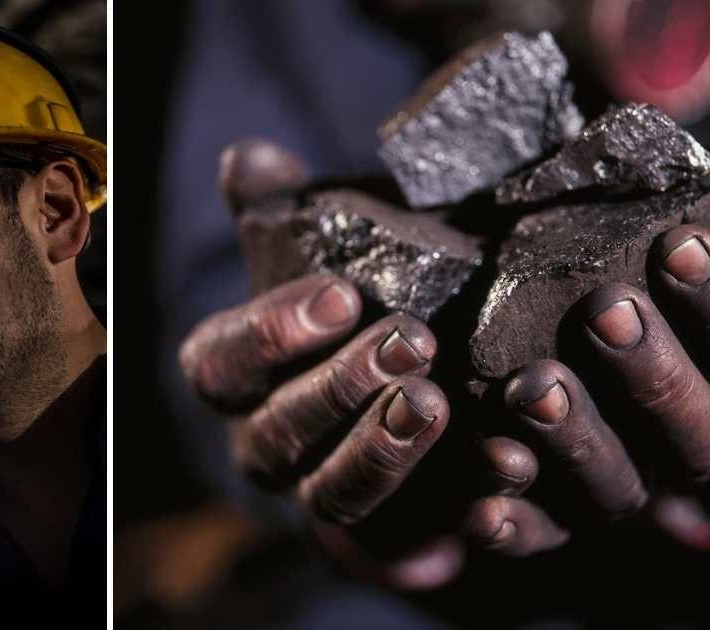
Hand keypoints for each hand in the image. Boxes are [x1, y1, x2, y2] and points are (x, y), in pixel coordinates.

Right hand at [178, 139, 460, 588]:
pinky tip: (499, 460)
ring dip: (381, 449)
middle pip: (278, 429)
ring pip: (329, 489)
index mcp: (234, 376)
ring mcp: (315, 492)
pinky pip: (399, 533)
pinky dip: (446, 501)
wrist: (422, 380)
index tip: (343, 294)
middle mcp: (263, 441)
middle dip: (340, 386)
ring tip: (439, 402)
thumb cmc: (361, 305)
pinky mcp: (378, 536)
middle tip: (413, 340)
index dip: (271, 332)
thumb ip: (282, 209)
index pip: (220, 361)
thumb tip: (247, 156)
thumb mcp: (324, 251)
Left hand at [467, 225, 709, 554]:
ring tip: (534, 386)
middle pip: (695, 435)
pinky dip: (510, 525)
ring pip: (612, 486)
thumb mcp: (653, 240)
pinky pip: (537, 535)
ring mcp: (625, 493)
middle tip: (609, 309)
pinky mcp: (555, 520)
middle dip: (655, 371)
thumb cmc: (626, 281)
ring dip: (576, 438)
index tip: (681, 240)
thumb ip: (672, 205)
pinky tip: (478, 507)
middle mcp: (686, 450)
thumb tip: (667, 142)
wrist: (578, 358)